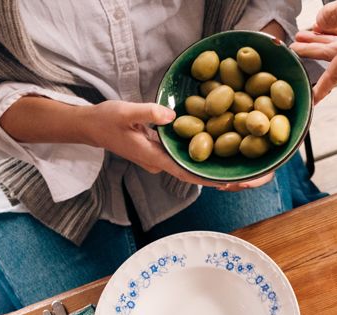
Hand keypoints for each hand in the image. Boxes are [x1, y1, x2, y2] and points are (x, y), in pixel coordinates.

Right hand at [76, 100, 272, 191]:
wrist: (90, 127)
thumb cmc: (106, 119)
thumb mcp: (126, 111)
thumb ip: (149, 112)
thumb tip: (173, 116)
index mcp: (154, 157)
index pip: (185, 172)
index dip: (207, 178)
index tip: (229, 182)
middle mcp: (159, 163)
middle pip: (192, 173)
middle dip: (217, 177)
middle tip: (246, 178)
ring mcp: (159, 160)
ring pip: (189, 167)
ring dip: (211, 169)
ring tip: (239, 169)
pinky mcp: (159, 153)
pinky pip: (183, 158)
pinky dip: (200, 158)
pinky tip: (217, 151)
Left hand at [291, 0, 336, 102]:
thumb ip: (335, 13)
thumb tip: (320, 24)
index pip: (335, 71)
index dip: (322, 87)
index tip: (312, 99)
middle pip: (334, 56)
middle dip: (312, 49)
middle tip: (293, 45)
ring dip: (322, 41)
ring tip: (303, 35)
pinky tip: (326, 29)